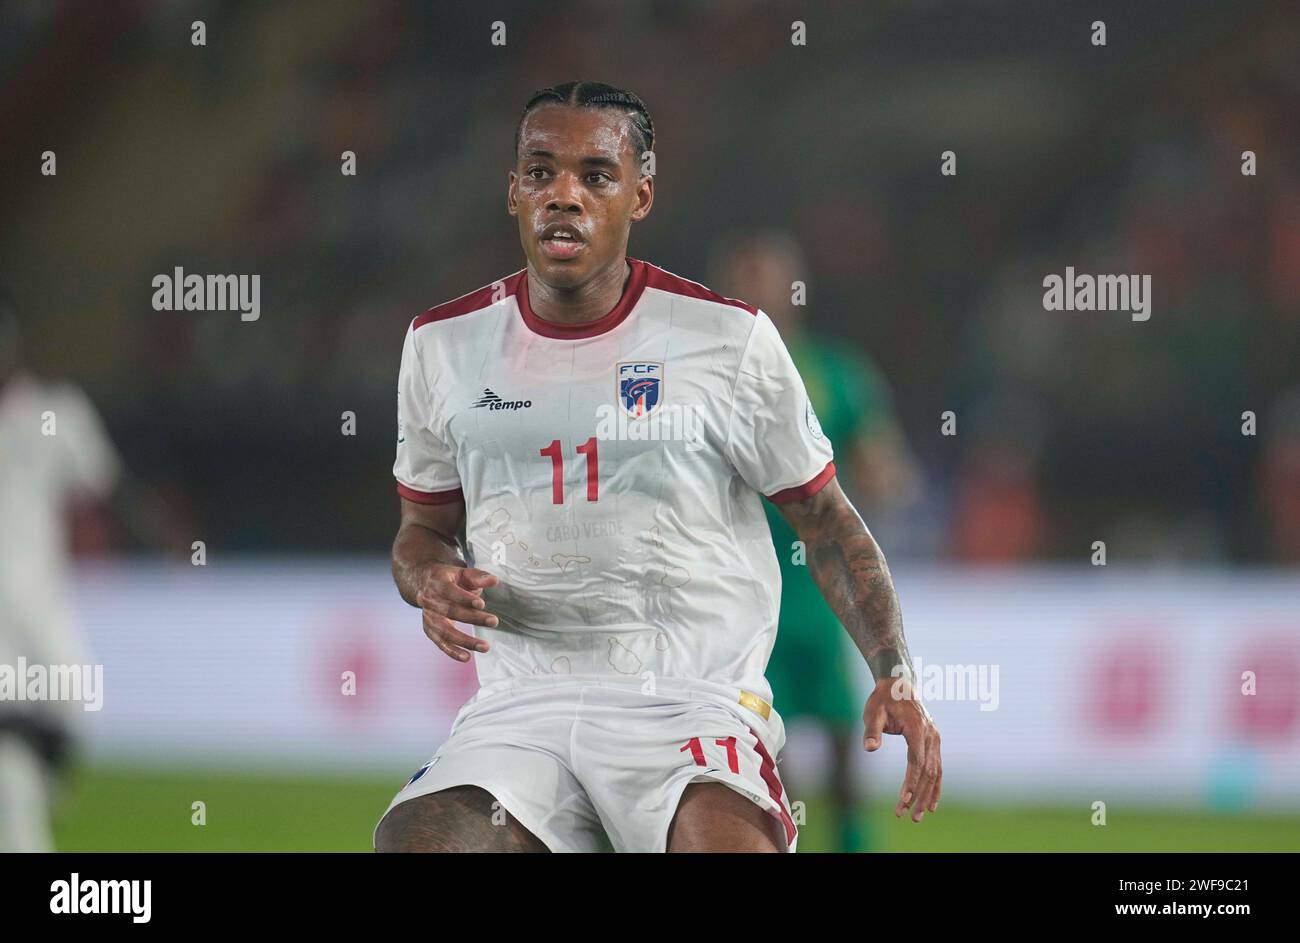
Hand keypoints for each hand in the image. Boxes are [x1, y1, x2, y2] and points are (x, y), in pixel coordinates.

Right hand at [414, 564, 499, 661]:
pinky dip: (452, 651)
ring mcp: (428, 617)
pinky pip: (440, 643)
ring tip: (485, 646)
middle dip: (473, 618)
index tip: (481, 604)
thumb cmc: (449, 579)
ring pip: (446, 631)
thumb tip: (495, 581)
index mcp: (438, 583)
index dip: (465, 599)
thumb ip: (478, 576)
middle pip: (451, 611)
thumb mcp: (462, 573)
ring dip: (465, 640)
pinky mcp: (429, 629)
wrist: (424, 584)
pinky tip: (467, 657)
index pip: (451, 592)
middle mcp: (430, 601)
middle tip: (494, 621)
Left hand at [862, 675, 941, 821]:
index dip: (911, 782)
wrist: (898, 684)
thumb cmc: (883, 699)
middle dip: (919, 795)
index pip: (916, 760)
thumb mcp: (873, 712)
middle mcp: (931, 734)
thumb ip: (872, 730)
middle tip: (908, 816)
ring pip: (935, 772)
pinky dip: (935, 786)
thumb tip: (869, 749)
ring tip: (918, 816)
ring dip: (928, 795)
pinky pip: (937, 768)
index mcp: (917, 727)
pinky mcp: (934, 742)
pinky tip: (931, 803)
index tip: (904, 800)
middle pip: (928, 771)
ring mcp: (935, 738)